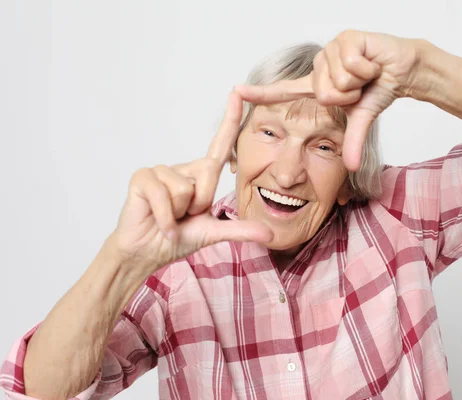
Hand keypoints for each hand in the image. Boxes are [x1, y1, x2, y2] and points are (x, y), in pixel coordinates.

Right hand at [108, 92, 272, 274]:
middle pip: (208, 172)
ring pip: (186, 187)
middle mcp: (183, 167)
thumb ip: (241, 230)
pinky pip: (165, 194)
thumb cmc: (177, 238)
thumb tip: (270, 233)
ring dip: (180, 212)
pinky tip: (160, 224)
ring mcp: (161, 170)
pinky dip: (166, 218)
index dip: (231, 119)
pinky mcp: (142, 177)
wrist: (147, 253)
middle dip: (200, 202)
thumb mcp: (213, 233)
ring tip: (171, 218)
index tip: (239, 93)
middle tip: (186, 217)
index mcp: (201, 176)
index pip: (220, 145)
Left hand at [235, 30, 423, 170]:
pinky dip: (368, 69)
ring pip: (337, 81)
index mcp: (317, 85)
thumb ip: (353, 141)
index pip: (284, 91)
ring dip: (359, 82)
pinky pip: (350, 65)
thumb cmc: (378, 89)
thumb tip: (353, 167)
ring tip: (367, 74)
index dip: (261, 93)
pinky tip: (372, 63)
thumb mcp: (361, 118)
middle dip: (349, 96)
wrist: (403, 69)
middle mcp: (319, 67)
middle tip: (361, 87)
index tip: (236, 91)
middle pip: (322, 94)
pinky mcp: (345, 38)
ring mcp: (330, 50)